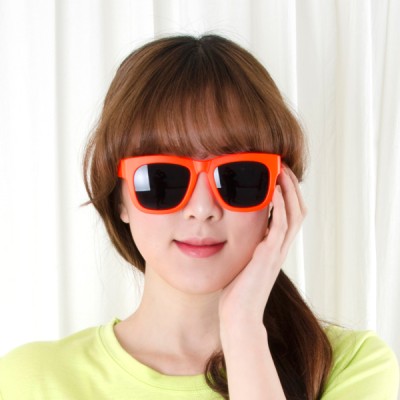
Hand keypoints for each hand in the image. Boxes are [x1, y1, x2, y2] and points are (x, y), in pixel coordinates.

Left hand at [218, 166, 306, 325]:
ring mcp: (277, 251)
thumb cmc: (238, 290)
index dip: (289, 193)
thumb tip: (238, 230)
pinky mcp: (268, 256)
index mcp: (276, 247)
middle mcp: (281, 247)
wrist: (239, 315)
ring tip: (281, 169)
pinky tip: (273, 189)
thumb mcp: (244, 261)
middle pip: (299, 210)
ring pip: (295, 214)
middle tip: (283, 165)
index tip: (278, 174)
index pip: (291, 214)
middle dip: (292, 186)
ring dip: (290, 190)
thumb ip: (248, 245)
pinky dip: (280, 205)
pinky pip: (280, 226)